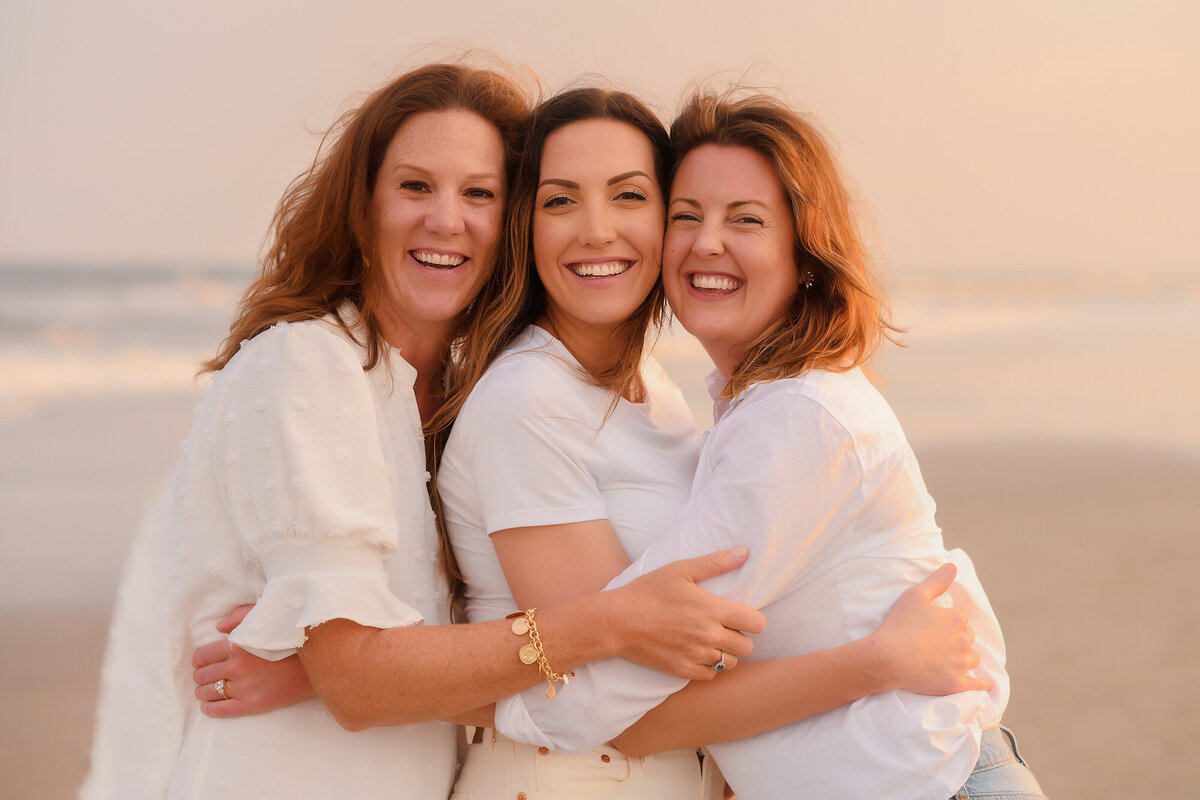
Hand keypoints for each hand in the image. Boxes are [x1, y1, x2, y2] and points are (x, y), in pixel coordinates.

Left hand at [192, 604, 314, 717]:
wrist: (316, 662)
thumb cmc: (290, 636)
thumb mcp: (266, 616)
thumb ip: (239, 617)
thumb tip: (218, 627)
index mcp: (237, 645)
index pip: (204, 656)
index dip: (199, 660)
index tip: (201, 662)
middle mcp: (237, 667)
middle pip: (205, 675)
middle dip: (201, 675)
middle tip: (203, 676)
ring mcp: (245, 687)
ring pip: (210, 692)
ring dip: (203, 691)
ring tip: (205, 690)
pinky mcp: (253, 704)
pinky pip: (222, 710)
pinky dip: (210, 709)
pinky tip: (207, 706)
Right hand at [608, 547, 765, 680]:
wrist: (617, 621)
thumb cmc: (647, 592)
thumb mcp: (680, 570)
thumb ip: (715, 562)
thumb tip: (744, 552)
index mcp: (712, 609)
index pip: (757, 623)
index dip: (753, 620)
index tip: (741, 615)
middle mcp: (709, 635)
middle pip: (747, 646)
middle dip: (740, 637)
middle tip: (725, 628)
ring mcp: (696, 655)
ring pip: (730, 663)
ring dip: (726, 653)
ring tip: (712, 641)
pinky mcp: (682, 670)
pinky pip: (711, 676)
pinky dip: (708, 667)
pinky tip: (698, 653)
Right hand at [866, 564, 991, 695]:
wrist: (888, 659)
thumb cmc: (900, 625)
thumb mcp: (915, 595)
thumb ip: (937, 581)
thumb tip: (953, 566)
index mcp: (957, 619)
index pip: (960, 617)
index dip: (947, 619)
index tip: (932, 624)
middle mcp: (964, 641)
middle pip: (968, 637)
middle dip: (957, 637)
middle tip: (938, 641)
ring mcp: (961, 664)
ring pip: (972, 658)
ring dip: (966, 656)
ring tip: (953, 658)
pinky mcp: (956, 684)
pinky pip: (977, 685)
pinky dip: (982, 684)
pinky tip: (985, 685)